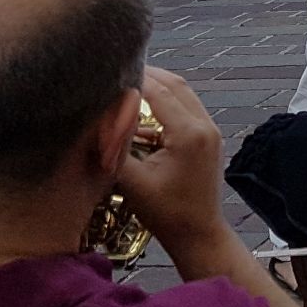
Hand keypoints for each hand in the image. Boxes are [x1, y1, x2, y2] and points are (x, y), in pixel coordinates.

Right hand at [116, 68, 237, 263]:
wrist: (199, 234)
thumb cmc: (165, 212)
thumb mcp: (132, 181)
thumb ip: (115, 147)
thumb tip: (96, 120)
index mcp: (189, 132)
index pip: (160, 91)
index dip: (135, 79)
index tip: (110, 71)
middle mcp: (205, 125)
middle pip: (176, 85)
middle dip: (148, 76)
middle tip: (118, 71)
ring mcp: (211, 130)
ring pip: (184, 95)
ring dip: (159, 87)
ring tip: (128, 85)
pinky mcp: (210, 138)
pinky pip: (188, 109)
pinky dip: (168, 103)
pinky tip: (144, 111)